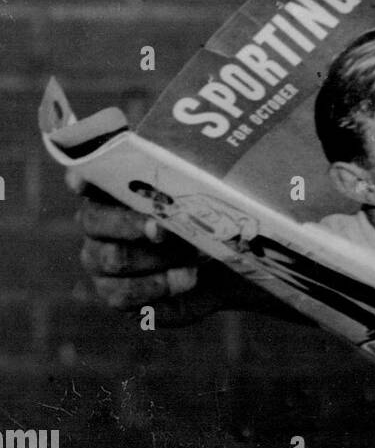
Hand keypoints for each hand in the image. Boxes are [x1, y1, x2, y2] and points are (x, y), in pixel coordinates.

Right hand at [70, 173, 279, 324]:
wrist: (221, 259)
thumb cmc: (202, 213)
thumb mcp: (198, 186)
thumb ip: (184, 170)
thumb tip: (190, 153)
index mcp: (111, 187)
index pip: (84, 176)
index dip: (80, 177)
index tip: (82, 181)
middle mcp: (97, 223)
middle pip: (94, 221)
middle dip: (131, 224)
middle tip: (162, 228)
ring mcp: (101, 260)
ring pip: (114, 259)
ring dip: (157, 258)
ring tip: (194, 256)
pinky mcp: (115, 293)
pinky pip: (124, 294)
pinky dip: (159, 285)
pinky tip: (186, 278)